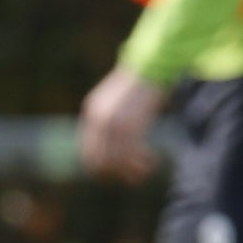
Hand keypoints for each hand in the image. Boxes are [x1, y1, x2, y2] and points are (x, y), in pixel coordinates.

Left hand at [76, 62, 173, 182]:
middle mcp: (98, 120)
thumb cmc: (140, 84)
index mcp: (92, 113)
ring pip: (117, 160)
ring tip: (146, 170)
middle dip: (117, 172)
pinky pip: (131, 153)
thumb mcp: (118, 102)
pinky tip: (153, 161)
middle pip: (101, 160)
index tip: (120, 172)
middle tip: (135, 177)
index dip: (104, 167)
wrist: (151, 65)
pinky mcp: (128, 125)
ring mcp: (112, 123)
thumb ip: (112, 121)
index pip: (89, 151)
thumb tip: (117, 147)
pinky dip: (141, 162)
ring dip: (132, 169)